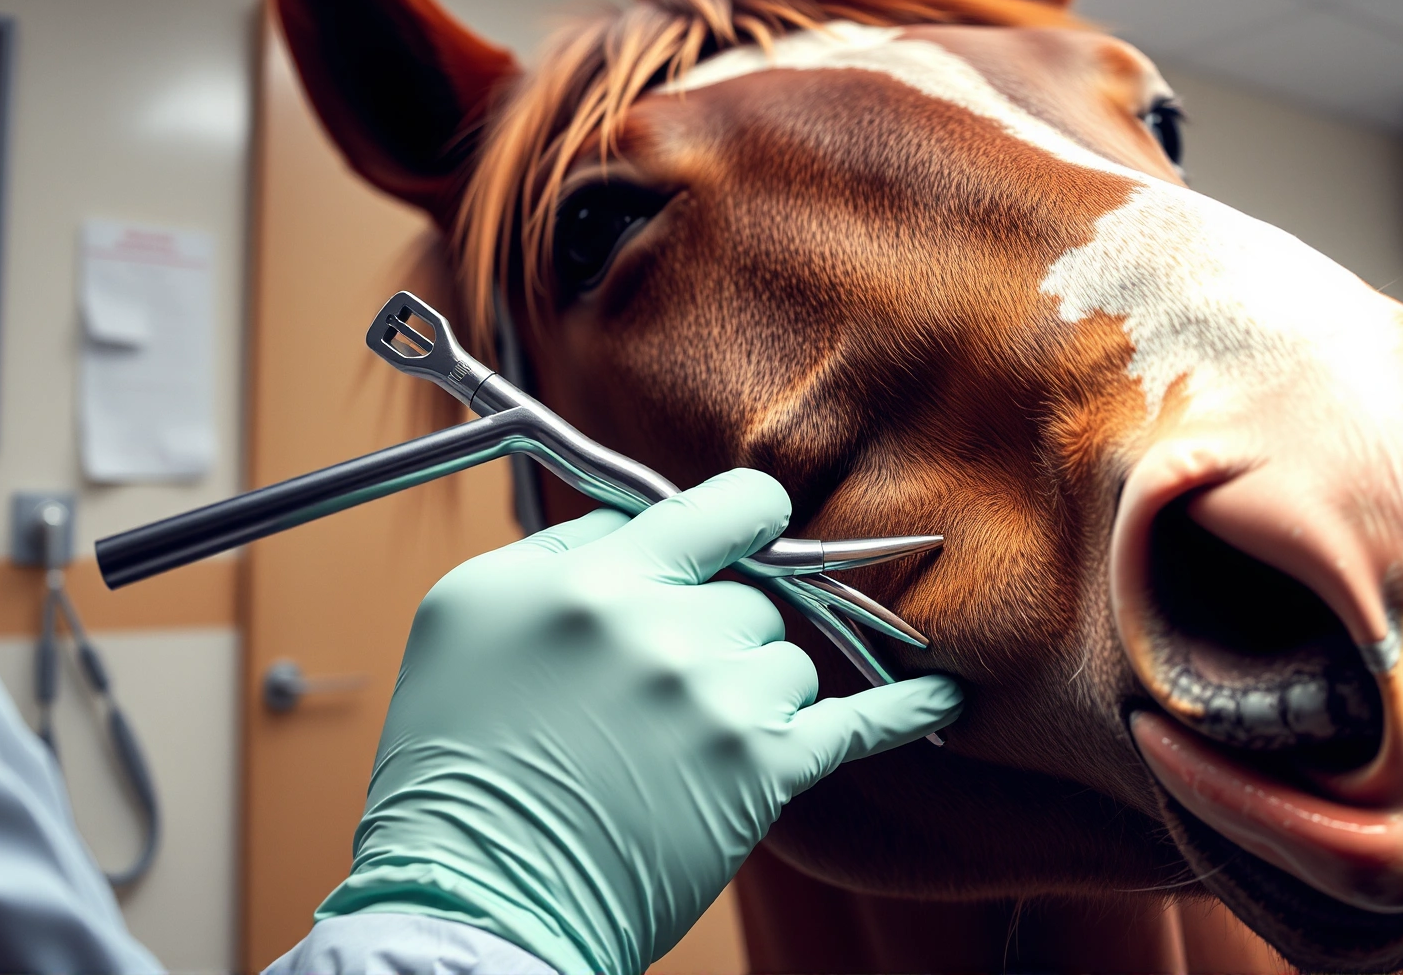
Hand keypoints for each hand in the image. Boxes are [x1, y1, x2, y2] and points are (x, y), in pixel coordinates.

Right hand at [314, 469, 961, 974]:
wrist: (476, 896)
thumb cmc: (456, 763)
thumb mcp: (470, 613)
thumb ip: (564, 550)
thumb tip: (645, 519)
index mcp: (586, 576)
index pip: (715, 507)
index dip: (744, 519)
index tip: (752, 529)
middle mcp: (654, 622)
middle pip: (752, 592)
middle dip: (722, 632)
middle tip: (664, 690)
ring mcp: (712, 695)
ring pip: (787, 658)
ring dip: (752, 692)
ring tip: (680, 748)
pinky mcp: (756, 769)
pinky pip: (858, 722)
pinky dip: (906, 709)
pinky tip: (946, 697)